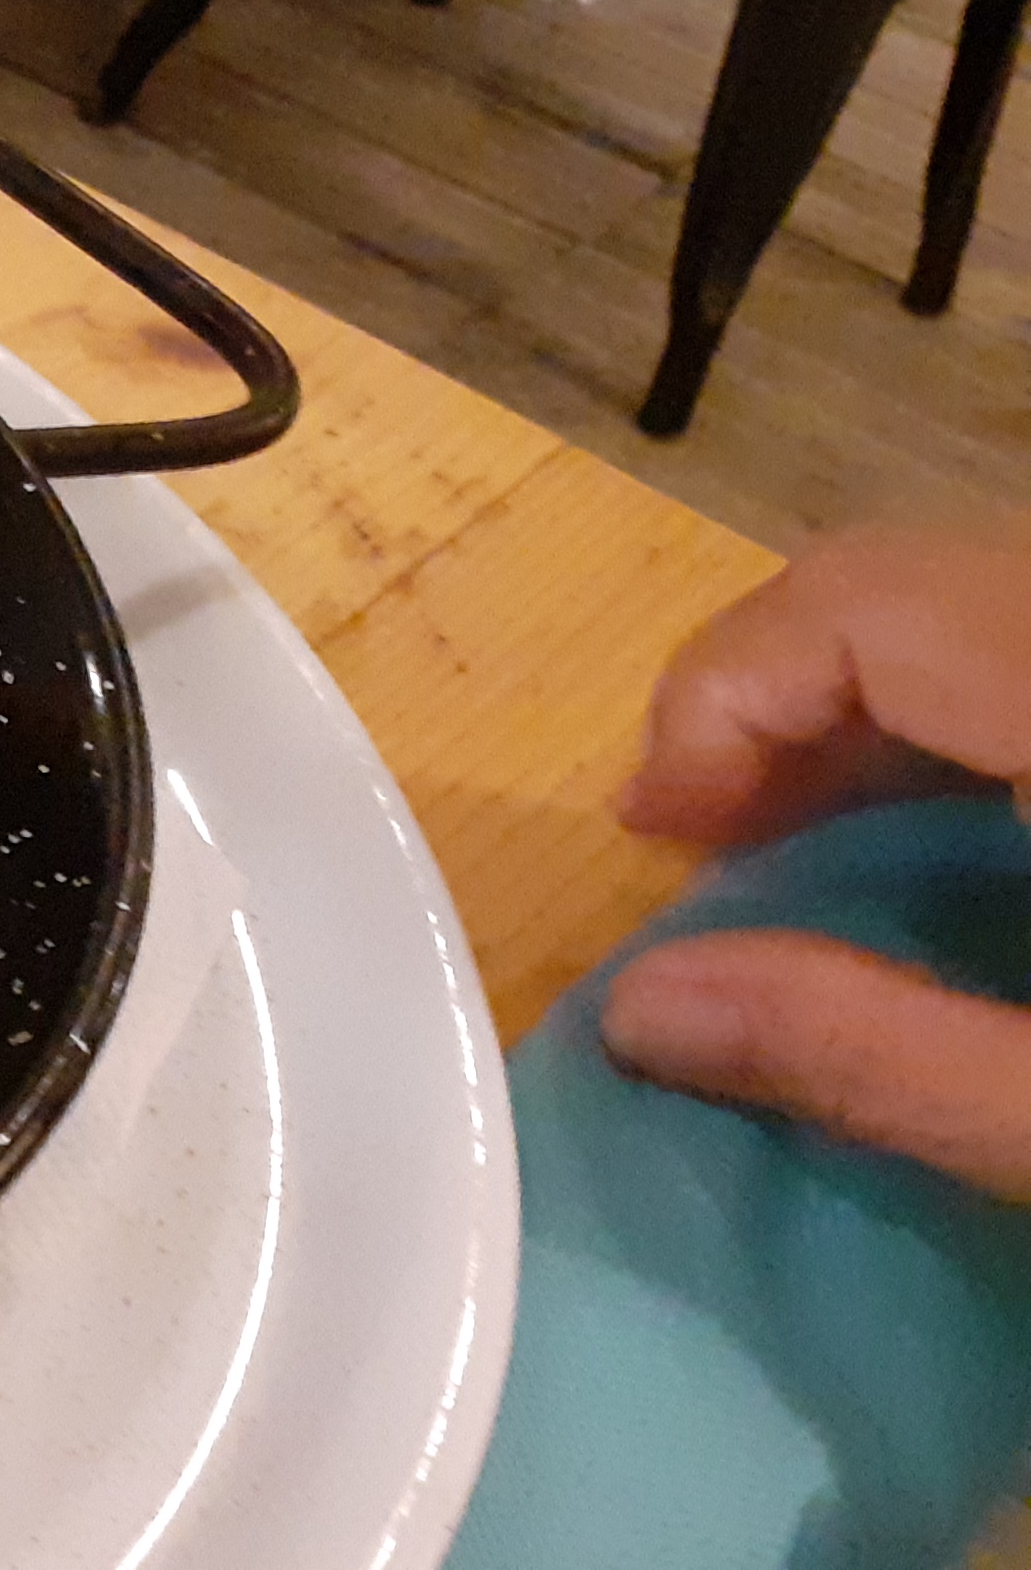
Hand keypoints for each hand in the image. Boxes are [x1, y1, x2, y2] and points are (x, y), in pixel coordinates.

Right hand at [602, 519, 1030, 1201]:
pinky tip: (942, 824)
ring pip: (970, 602)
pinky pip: (1020, 645)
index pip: (860, 600)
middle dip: (769, 697)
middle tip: (704, 837)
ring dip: (859, 702)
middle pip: (903, 580)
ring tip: (796, 835)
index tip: (660, 833)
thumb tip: (641, 1008)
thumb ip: (878, 1054)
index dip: (721, 696)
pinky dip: (951, 713)